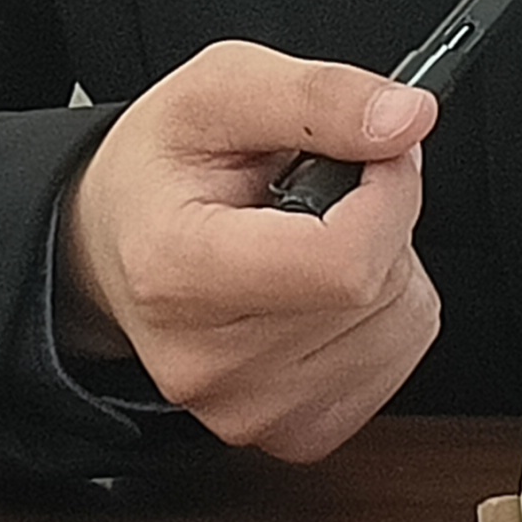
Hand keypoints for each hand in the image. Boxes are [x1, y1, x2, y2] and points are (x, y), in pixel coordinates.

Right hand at [54, 40, 442, 462]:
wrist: (114, 246)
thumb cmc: (160, 170)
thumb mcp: (220, 87)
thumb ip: (316, 97)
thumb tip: (407, 119)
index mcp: (178, 271)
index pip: (343, 260)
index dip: (388, 192)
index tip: (375, 153)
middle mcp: (208, 361)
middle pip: (378, 289)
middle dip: (382, 217)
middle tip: (320, 189)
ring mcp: (249, 410)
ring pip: (404, 324)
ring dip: (386, 265)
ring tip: (312, 237)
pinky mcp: (291, 434)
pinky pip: (399, 360)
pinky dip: (384, 313)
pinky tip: (323, 286)